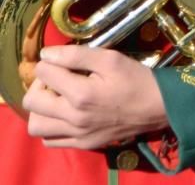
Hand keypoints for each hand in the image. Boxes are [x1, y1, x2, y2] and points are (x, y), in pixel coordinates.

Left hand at [23, 46, 167, 149]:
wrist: (160, 107)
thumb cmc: (137, 78)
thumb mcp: (111, 58)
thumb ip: (76, 55)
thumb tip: (46, 54)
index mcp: (81, 93)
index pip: (43, 72)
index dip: (50, 60)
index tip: (62, 59)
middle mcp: (74, 117)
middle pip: (31, 101)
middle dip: (39, 84)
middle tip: (57, 78)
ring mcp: (77, 134)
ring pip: (36, 125)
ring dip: (41, 109)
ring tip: (57, 98)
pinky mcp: (83, 143)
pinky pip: (50, 140)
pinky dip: (50, 127)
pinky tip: (64, 114)